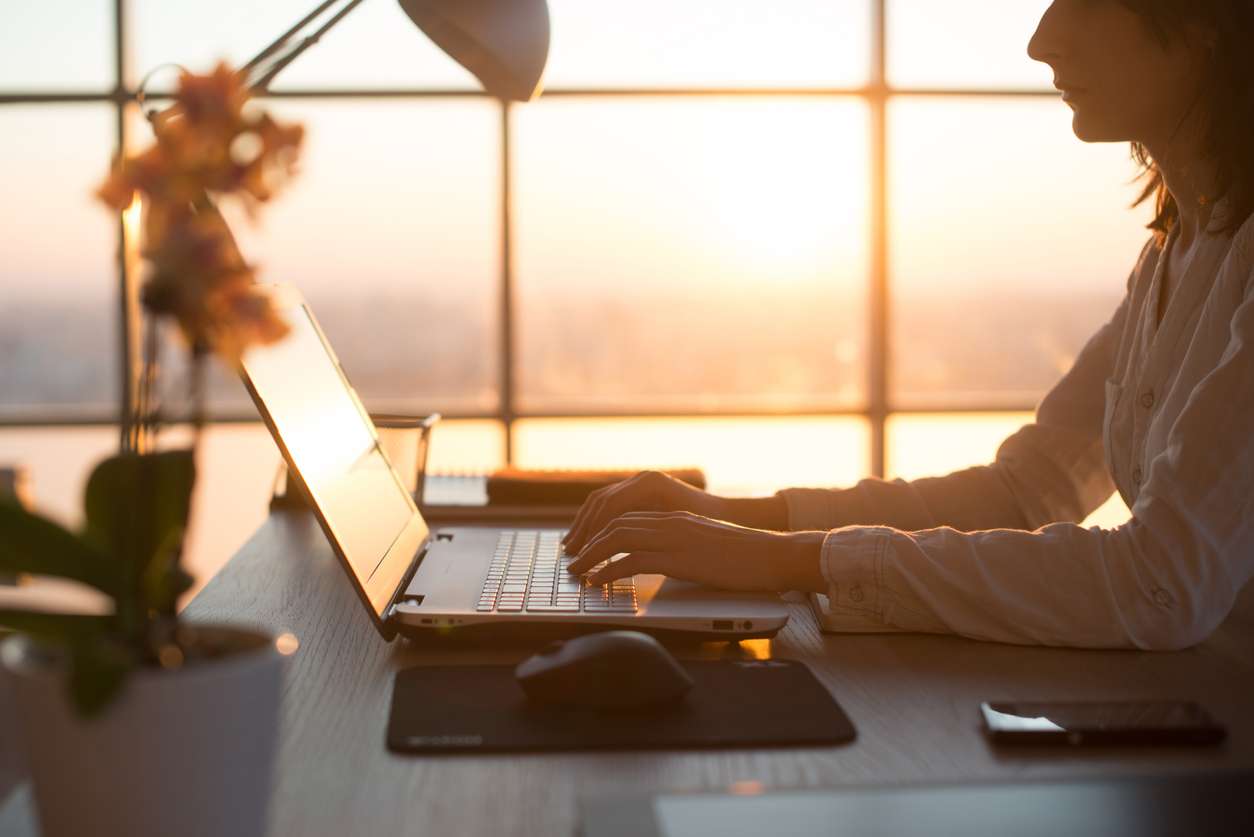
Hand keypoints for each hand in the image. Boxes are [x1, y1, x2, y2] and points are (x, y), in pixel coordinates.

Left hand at [566, 511, 826, 593]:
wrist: (771, 555)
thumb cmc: (746, 557)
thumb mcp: (707, 546)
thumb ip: (682, 548)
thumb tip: (664, 564)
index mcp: (676, 518)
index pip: (627, 517)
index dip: (602, 531)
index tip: (586, 547)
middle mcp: (670, 522)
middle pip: (615, 523)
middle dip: (589, 542)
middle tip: (572, 560)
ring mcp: (673, 537)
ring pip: (617, 539)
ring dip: (592, 556)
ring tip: (577, 572)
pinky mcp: (677, 557)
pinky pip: (631, 560)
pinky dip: (609, 571)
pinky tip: (598, 582)